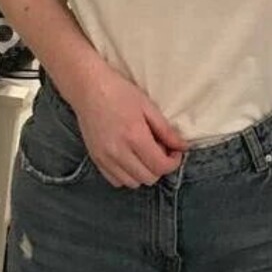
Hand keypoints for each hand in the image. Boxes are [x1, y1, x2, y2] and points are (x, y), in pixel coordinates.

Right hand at [70, 64, 185, 188]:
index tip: (175, 152)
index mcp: (135, 136)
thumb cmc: (119, 93)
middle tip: (160, 150)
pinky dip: (127, 175)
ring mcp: (105, 158)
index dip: (173, 162)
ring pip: (132, 183)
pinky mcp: (95, 159)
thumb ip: (166, 130)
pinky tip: (129, 159)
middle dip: (160, 167)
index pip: (161, 166)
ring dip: (143, 173)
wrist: (89, 88)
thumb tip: (183, 147)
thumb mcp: (148, 106)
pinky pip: (116, 180)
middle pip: (148, 178)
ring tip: (143, 154)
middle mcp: (118, 151)